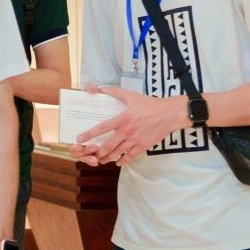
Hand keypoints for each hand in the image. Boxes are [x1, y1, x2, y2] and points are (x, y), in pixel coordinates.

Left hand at [71, 85, 188, 166]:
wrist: (169, 114)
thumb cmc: (150, 104)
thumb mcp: (130, 95)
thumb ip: (113, 91)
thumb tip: (97, 87)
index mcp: (122, 119)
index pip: (102, 127)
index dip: (90, 133)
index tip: (79, 138)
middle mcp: (127, 131)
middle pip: (109, 145)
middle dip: (98, 151)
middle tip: (89, 154)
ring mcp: (136, 140)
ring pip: (118, 152)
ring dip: (108, 157)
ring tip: (101, 160)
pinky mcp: (144, 146)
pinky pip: (131, 156)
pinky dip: (123, 160)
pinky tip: (118, 162)